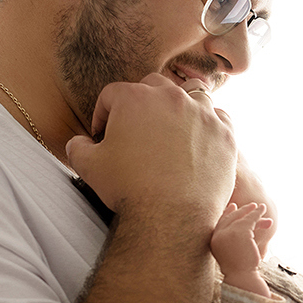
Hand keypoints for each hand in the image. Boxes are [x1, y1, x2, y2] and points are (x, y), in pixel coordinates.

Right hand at [66, 75, 235, 223]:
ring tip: (174, 125)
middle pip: (154, 86)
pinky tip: (200, 140)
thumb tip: (78, 143)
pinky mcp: (225, 134)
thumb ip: (78, 148)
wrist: (170, 217)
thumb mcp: (89, 167)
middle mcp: (171, 97)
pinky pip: (219, 118)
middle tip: (138, 127)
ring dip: (181, 105)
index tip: (104, 133)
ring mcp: (202, 114)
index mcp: (134, 98)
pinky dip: (209, 124)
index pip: (113, 94)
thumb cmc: (129, 190)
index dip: (104, 114)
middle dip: (142, 102)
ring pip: (193, 93)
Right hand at [210, 204, 273, 297]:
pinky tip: (262, 210)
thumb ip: (238, 239)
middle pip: (230, 218)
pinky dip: (257, 214)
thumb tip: (249, 229)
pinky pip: (249, 219)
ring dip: (251, 211)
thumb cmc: (241, 269)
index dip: (226, 214)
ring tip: (261, 207)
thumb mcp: (236, 251)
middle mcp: (218, 236)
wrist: (242, 276)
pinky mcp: (240, 232)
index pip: (219, 223)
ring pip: (241, 218)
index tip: (232, 206)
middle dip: (241, 211)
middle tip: (252, 206)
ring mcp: (228, 233)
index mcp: (214, 241)